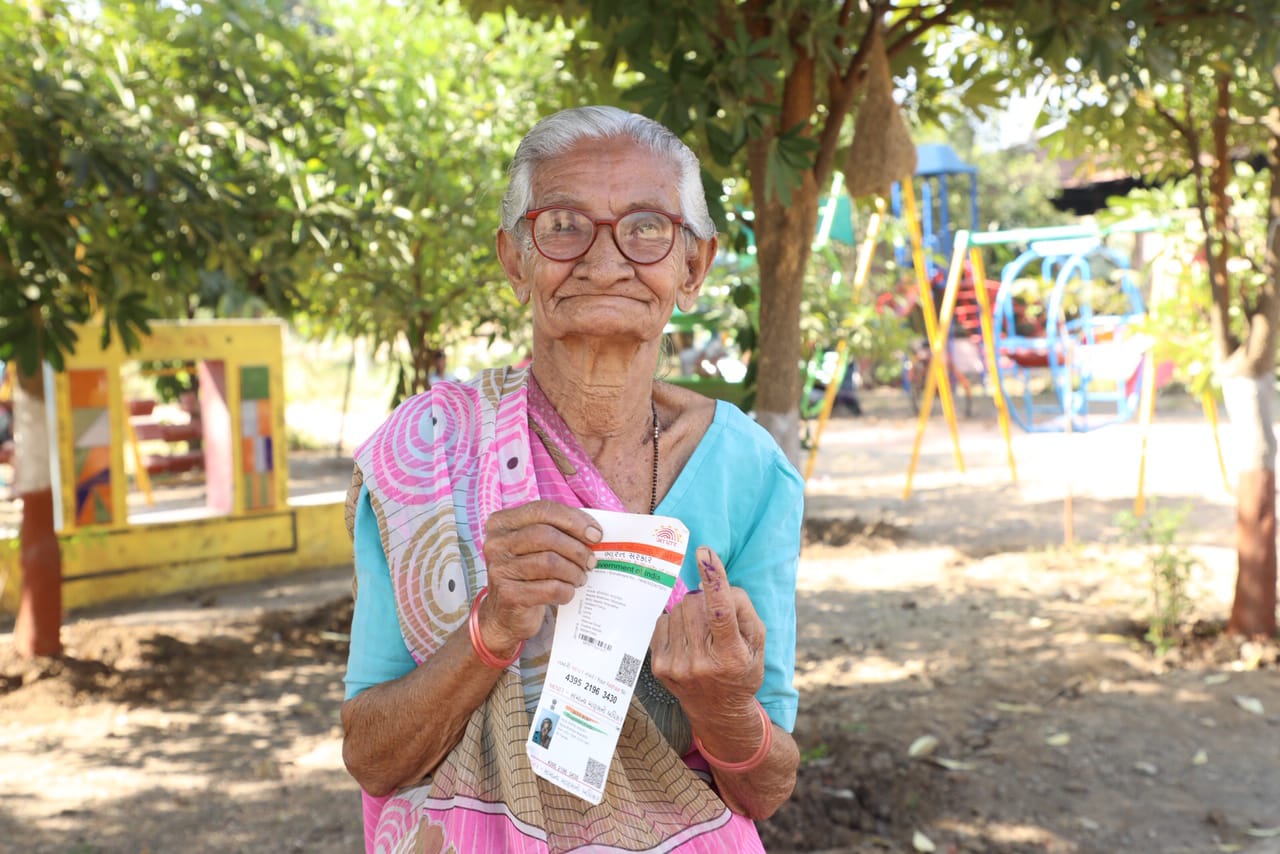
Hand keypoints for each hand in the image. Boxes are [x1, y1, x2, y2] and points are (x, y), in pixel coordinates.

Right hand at [479, 500, 601, 652]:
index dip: (574, 520)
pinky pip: (550, 588)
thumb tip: (594, 533)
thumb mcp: (535, 547)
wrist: (506, 614)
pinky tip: (568, 592)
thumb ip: (558, 532)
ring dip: (574, 571)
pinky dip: (566, 590)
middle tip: (591, 561)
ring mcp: (499, 569)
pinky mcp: (508, 595)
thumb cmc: (528, 574)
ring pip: (550, 562)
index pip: (543, 510)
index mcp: (502, 522)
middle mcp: (495, 543)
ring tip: (580, 577)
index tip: (596, 535)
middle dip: (576, 548)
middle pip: (546, 535)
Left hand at [649, 546, 765, 724]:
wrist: (718, 711)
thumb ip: (742, 609)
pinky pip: (663, 622)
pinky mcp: (659, 667)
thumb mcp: (757, 642)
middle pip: (695, 604)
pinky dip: (675, 622)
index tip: (705, 552)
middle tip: (713, 616)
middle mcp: (702, 663)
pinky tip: (686, 638)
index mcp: (732, 656)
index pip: (721, 611)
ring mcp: (677, 666)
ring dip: (689, 611)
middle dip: (704, 600)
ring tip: (701, 632)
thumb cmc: (742, 669)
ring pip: (677, 610)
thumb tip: (711, 582)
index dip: (714, 578)